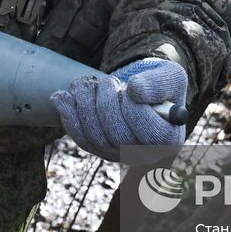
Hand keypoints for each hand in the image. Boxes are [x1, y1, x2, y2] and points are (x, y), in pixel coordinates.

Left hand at [50, 58, 187, 161]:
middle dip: (106, 104)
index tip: (129, 87)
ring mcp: (119, 156)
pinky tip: (60, 97)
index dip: (134, 109)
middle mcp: (144, 155)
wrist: (141, 87)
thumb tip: (136, 91)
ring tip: (83, 83)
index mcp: (169, 141)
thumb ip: (159, 83)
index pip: (149, 134)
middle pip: (118, 137)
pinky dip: (68, 116)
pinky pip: (81, 138)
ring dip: (84, 106)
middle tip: (106, 81)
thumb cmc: (159, 83)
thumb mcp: (170, 76)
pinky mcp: (100, 150)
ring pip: (95, 137)